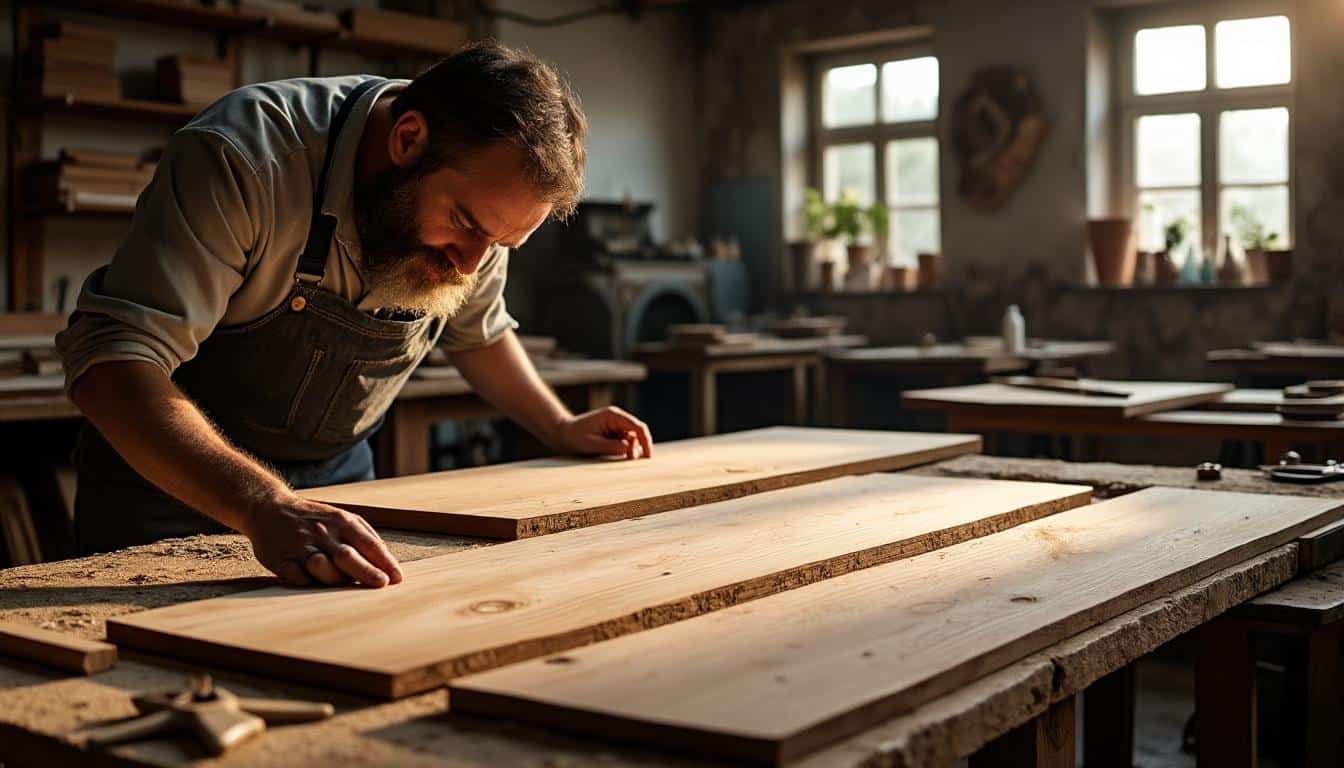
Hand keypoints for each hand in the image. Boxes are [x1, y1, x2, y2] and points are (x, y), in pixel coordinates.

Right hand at [240, 492, 402, 587]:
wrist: (270, 509)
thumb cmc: (315, 519)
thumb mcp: (343, 519)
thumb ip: (365, 538)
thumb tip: (388, 564)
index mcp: (342, 522)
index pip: (368, 544)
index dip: (384, 562)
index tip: (397, 578)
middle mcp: (322, 533)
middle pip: (348, 556)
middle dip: (367, 572)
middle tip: (382, 584)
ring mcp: (300, 546)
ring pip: (322, 567)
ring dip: (336, 579)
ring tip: (344, 584)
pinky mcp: (281, 559)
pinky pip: (297, 577)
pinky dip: (308, 583)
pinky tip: (314, 584)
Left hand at [551, 406, 652, 459]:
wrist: (562, 433)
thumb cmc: (574, 437)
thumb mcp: (592, 444)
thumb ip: (611, 446)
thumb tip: (630, 449)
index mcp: (613, 416)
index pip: (637, 427)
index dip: (646, 441)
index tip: (648, 456)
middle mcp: (617, 418)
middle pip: (638, 432)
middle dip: (640, 447)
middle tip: (634, 463)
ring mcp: (616, 425)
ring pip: (633, 438)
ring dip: (631, 450)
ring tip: (619, 459)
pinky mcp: (614, 432)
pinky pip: (626, 441)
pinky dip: (626, 450)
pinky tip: (617, 457)